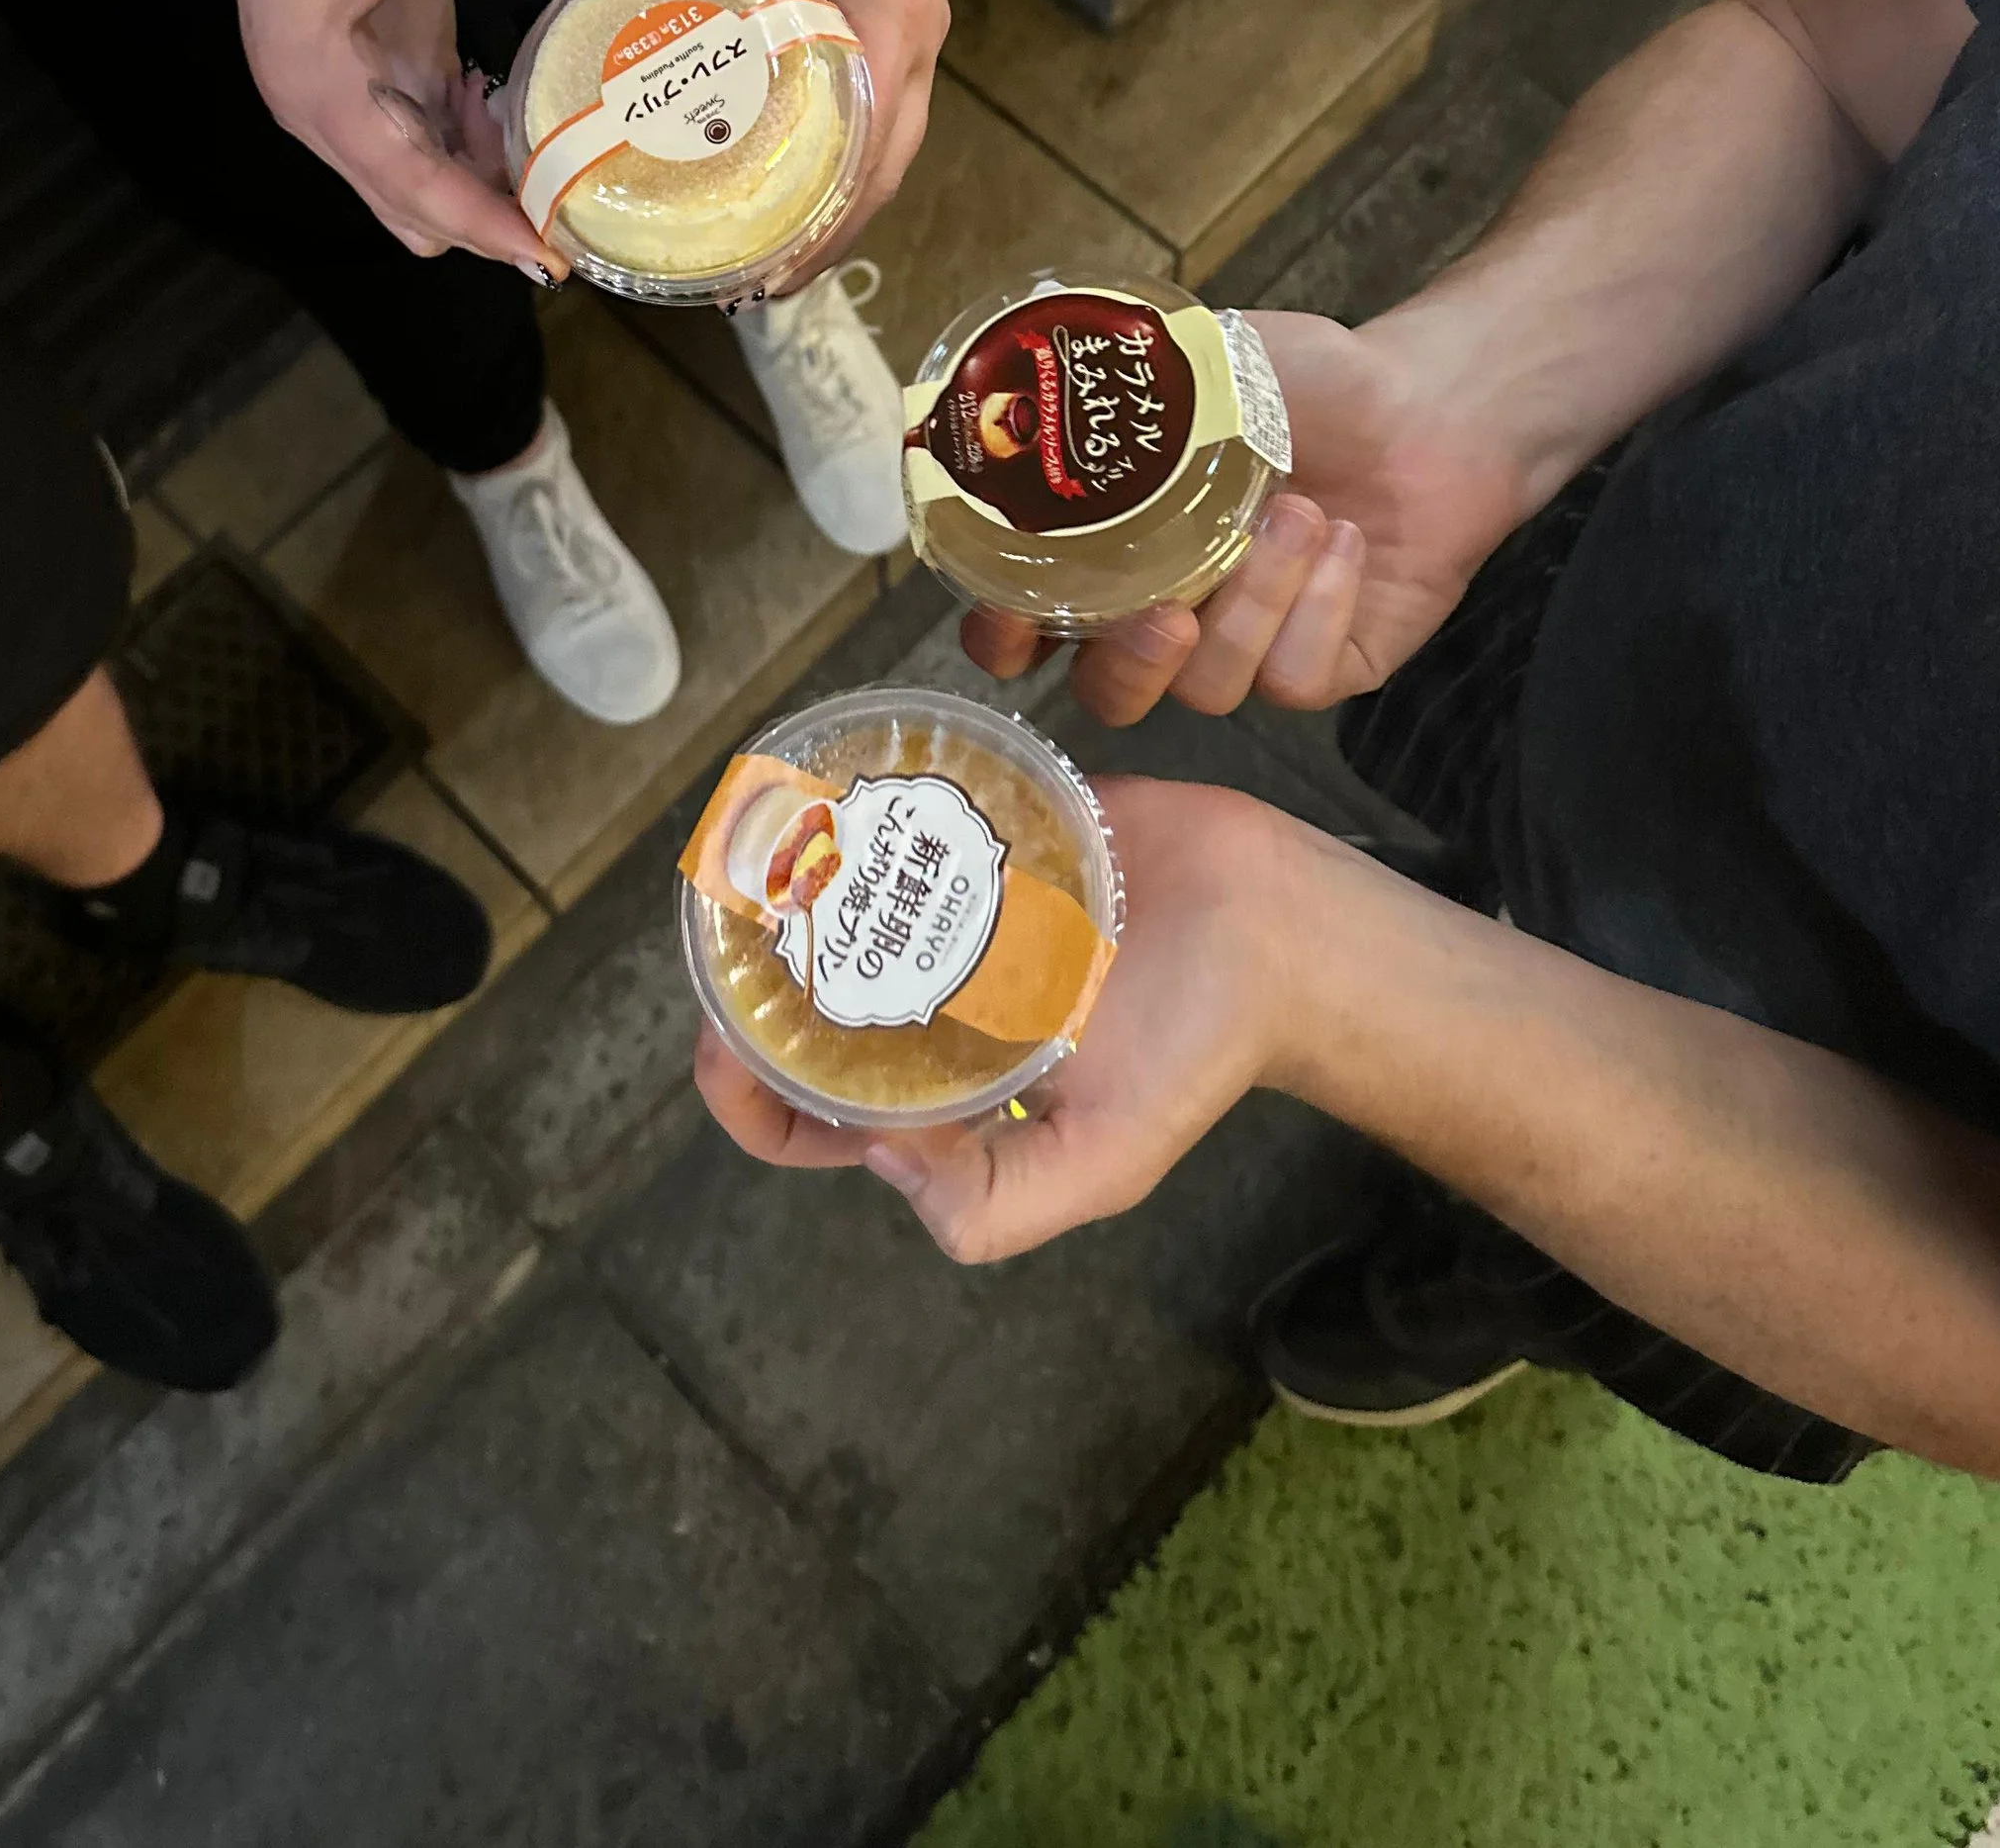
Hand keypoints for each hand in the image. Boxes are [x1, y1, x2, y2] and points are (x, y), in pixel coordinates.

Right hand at [177, 0, 639, 266]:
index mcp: (318, 84)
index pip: (409, 186)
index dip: (484, 224)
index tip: (556, 258)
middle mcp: (328, 111)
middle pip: (416, 208)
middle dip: (494, 220)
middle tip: (590, 214)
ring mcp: (353, 95)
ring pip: (426, 183)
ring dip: (493, 185)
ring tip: (583, 168)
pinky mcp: (380, 69)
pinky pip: (436, 138)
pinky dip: (484, 143)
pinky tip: (541, 109)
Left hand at [660, 0, 946, 272]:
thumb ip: (662, 1)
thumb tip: (605, 84)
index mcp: (881, 16)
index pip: (865, 159)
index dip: (816, 230)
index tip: (758, 278)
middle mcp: (917, 32)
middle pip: (887, 167)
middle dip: (828, 235)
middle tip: (750, 284)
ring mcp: (915, 20)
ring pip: (888, 142)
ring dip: (837, 200)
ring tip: (764, 249)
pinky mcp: (894, 7)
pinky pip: (878, 105)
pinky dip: (841, 152)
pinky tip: (781, 175)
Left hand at [694, 775, 1298, 1260]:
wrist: (1278, 925)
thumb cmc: (1198, 1047)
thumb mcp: (1103, 1163)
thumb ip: (991, 1203)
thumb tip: (876, 1154)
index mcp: (948, 1091)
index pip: (813, 1121)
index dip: (750, 1097)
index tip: (722, 1049)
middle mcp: (934, 1004)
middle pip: (801, 1003)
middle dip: (746, 980)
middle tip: (721, 936)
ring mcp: (953, 914)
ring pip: (835, 907)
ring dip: (785, 888)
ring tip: (751, 860)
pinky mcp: (986, 830)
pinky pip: (899, 821)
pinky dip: (857, 811)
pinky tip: (819, 796)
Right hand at [964, 308, 1534, 722]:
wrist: (1429, 404)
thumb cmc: (1310, 379)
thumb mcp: (1207, 363)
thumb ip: (1123, 381)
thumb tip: (1046, 369)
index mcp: (1118, 548)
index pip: (1027, 621)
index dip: (1005, 635)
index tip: (1013, 613)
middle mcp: (1170, 611)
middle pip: (1109, 691)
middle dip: (1129, 667)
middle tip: (1171, 614)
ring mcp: (1245, 649)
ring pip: (1209, 688)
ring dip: (1253, 601)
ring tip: (1302, 513)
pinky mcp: (1321, 669)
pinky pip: (1293, 679)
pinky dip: (1319, 609)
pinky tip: (1344, 541)